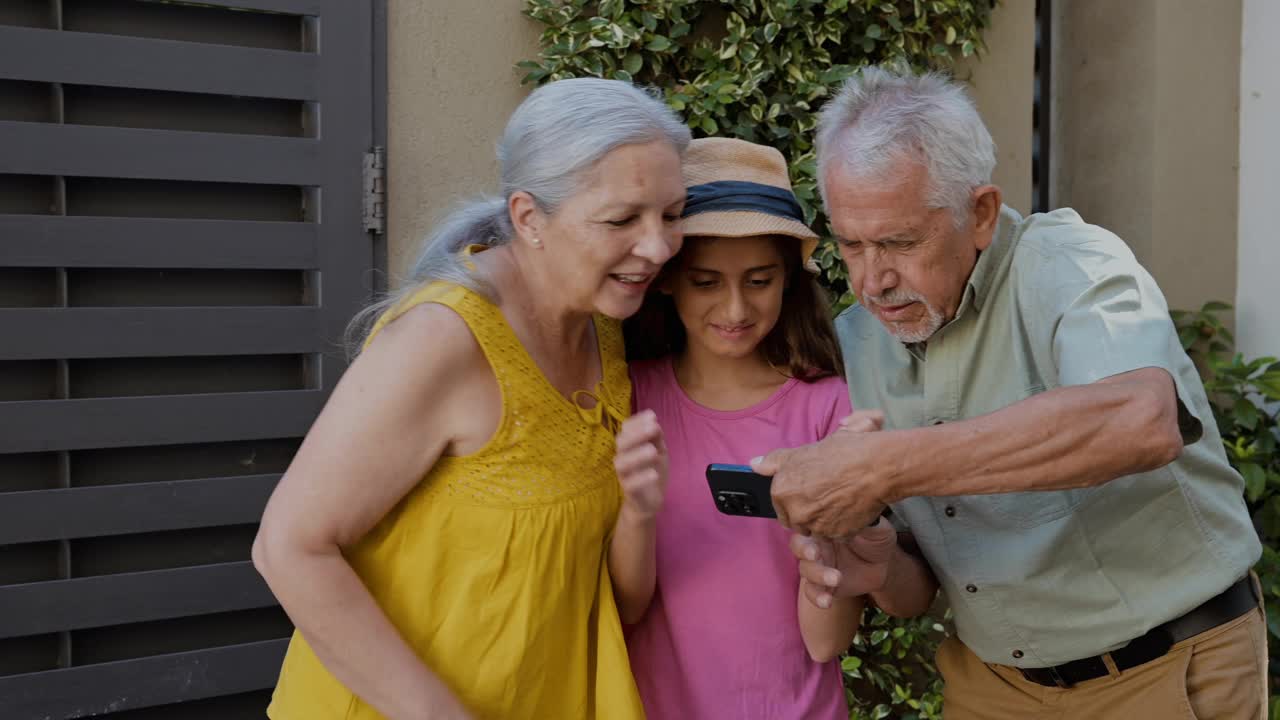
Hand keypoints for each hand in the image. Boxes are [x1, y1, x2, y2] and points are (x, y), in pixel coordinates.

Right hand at [614, 410, 667, 518]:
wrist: (648, 502)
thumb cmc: (652, 471)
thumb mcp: (659, 451)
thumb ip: (656, 437)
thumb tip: (654, 421)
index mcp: (629, 445)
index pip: (626, 429)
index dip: (637, 421)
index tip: (652, 416)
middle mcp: (622, 457)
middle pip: (621, 442)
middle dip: (637, 433)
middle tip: (654, 428)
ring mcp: (624, 475)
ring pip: (622, 463)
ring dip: (637, 455)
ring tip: (653, 451)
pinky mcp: (628, 491)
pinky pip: (630, 484)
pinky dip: (641, 478)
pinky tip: (654, 474)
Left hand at [754, 409, 888, 535]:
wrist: (876, 467)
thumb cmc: (842, 453)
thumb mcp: (803, 450)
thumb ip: (775, 461)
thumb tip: (755, 464)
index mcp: (782, 490)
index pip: (779, 503)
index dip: (794, 496)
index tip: (808, 489)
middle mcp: (795, 511)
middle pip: (795, 519)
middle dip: (806, 511)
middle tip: (824, 495)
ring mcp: (815, 526)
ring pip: (814, 529)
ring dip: (822, 521)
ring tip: (838, 500)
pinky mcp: (836, 536)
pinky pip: (834, 535)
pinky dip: (840, 527)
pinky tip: (849, 509)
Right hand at [791, 518, 897, 608]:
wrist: (884, 565)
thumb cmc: (876, 540)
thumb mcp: (876, 529)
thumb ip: (865, 523)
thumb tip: (856, 514)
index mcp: (824, 528)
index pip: (806, 524)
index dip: (805, 528)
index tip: (815, 531)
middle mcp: (816, 546)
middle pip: (798, 546)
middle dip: (804, 551)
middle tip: (815, 555)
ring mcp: (818, 567)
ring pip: (805, 570)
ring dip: (817, 575)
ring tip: (837, 578)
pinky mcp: (823, 586)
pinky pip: (812, 592)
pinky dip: (817, 597)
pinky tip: (827, 601)